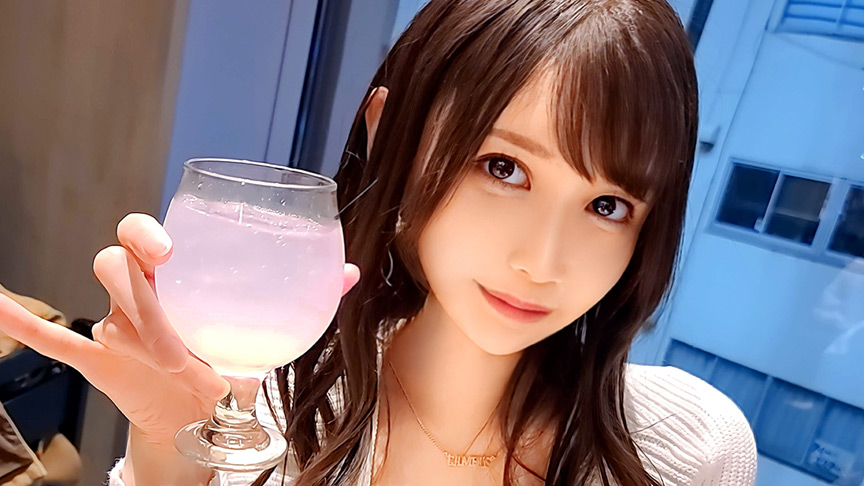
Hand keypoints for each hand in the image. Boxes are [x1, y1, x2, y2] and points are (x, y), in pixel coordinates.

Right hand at [0, 213, 360, 450]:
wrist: (201, 411)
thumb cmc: (229, 355)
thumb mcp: (263, 328)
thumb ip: (301, 297)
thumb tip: (348, 273)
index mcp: (178, 274)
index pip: (151, 234)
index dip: (150, 233)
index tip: (171, 250)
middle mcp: (141, 289)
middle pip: (119, 261)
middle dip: (142, 283)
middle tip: (171, 305)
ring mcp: (115, 322)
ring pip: (103, 299)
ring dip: (137, 326)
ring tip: (175, 361)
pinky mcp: (97, 356)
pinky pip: (51, 337)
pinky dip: (22, 322)